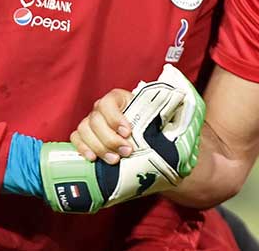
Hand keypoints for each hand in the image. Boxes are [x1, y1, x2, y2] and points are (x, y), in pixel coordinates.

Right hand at [41, 64, 205, 212]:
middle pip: (96, 120)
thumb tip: (182, 103)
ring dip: (98, 146)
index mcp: (119, 98)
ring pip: (85, 130)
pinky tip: (92, 159)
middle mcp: (101, 108)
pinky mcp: (84, 135)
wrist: (142, 138)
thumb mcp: (159, 116)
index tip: (129, 132)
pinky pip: (75, 138)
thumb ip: (166, 112)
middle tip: (126, 152)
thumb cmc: (151, 125)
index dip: (116, 117)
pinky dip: (81, 148)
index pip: (109, 102)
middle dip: (110, 138)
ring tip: (114, 160)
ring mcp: (90, 122)